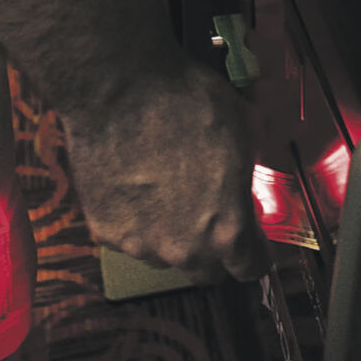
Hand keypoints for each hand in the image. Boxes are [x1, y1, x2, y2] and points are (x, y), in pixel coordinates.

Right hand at [59, 59, 271, 281]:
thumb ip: (250, 172)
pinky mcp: (106, 230)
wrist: (119, 88)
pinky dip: (134, 219)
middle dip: (212, 249)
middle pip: (205, 272)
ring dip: (169, 233)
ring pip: (163, 254)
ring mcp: (141, 243)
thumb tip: (251, 177)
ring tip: (165, 189)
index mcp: (226, 229)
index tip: (251, 243)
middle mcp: (183, 248)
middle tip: (207, 214)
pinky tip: (135, 184)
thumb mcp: (243, 130)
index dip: (254, 253)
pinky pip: (128, 236)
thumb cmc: (183, 101)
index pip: (250, 269)